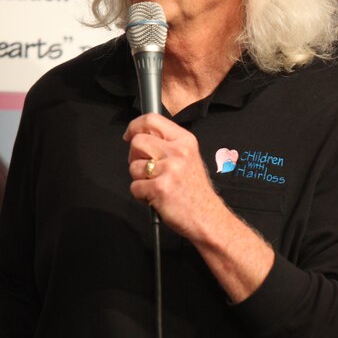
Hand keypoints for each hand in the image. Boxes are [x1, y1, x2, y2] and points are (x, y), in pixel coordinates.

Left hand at [123, 113, 222, 241]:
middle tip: (147, 170)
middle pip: (137, 142)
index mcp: (185, 141)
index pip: (152, 120)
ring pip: (133, 166)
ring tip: (156, 186)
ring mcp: (169, 170)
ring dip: (139, 179)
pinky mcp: (159, 188)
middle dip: (135, 157)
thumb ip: (168, 145)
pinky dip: (141, 195)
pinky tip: (156, 197)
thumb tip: (140, 135)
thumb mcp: (189, 158)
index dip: (135, 126)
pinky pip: (134, 187)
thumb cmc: (196, 192)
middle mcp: (178, 152)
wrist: (208, 217)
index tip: (130, 135)